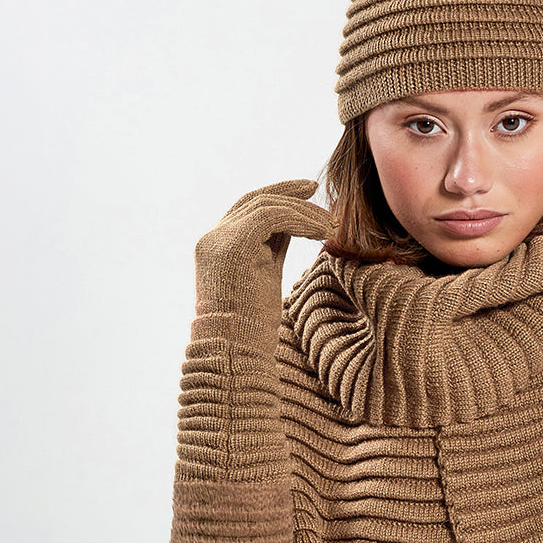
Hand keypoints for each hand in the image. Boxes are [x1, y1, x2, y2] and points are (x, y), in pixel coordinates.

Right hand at [193, 180, 333, 327]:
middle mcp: (212, 238)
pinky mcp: (234, 245)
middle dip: (289, 192)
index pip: (248, 209)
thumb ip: (272, 249)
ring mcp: (219, 239)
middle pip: (254, 200)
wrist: (235, 353)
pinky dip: (300, 220)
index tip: (308, 195)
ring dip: (303, 211)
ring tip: (330, 225)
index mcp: (217, 246)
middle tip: (317, 190)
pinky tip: (321, 233)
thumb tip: (293, 227)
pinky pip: (273, 215)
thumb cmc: (252, 329)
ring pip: (266, 205)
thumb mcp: (265, 277)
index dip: (279, 198)